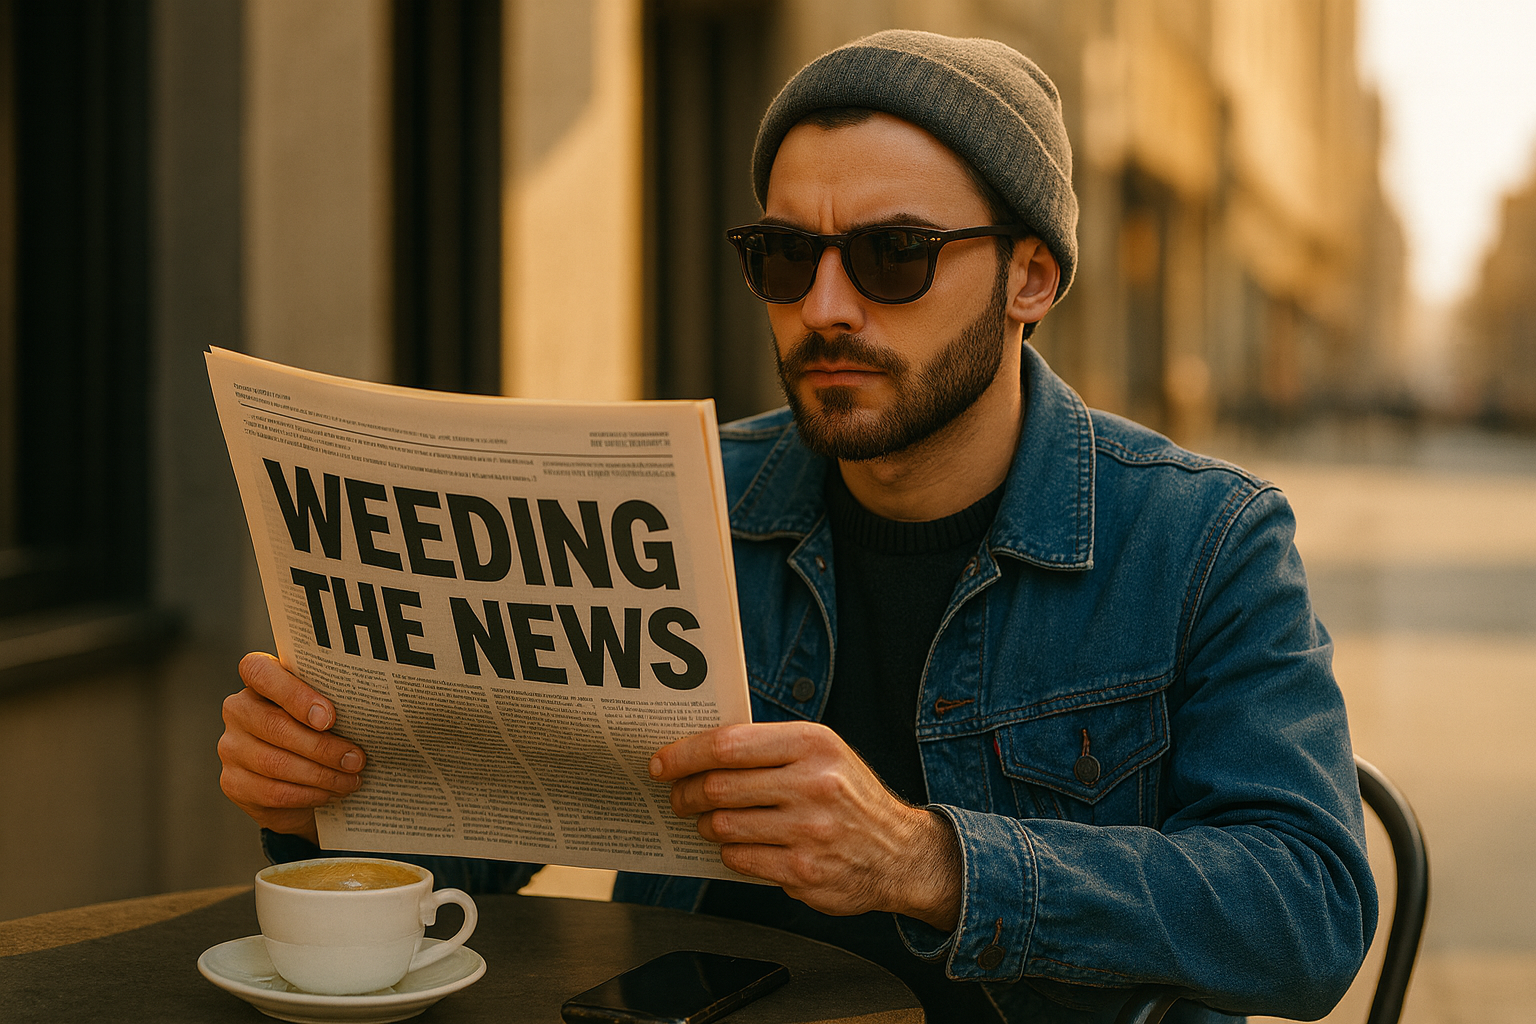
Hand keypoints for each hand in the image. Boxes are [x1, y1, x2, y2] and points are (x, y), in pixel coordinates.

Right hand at [218, 652, 365, 844]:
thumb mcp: (326, 711)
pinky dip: (309, 794)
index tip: (329, 717)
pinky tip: (331, 793)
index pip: (260, 671)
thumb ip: (334, 703)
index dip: (294, 694)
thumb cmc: (319, 732)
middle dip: (322, 746)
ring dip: (321, 774)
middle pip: (275, 725)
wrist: (299, 781)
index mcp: (260, 681)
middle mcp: (238, 709)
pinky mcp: (234, 782)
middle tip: (357, 759)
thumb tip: (371, 714)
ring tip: (351, 779)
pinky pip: (273, 791)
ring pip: (275, 762)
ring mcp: (231, 747)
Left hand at [649, 721, 960, 930]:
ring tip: (708, 821)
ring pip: (722, 825)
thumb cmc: (849, 796)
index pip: (728, 744)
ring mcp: (808, 830)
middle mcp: (812, 784)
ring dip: (704, 824)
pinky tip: (739, 845)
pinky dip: (729, 852)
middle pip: (718, 786)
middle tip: (677, 796)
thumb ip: (769, 747)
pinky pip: (739, 859)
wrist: (900, 853)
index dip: (685, 754)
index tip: (661, 762)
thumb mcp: (823, 753)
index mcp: (813, 744)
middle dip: (685, 792)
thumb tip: (699, 750)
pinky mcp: (803, 870)